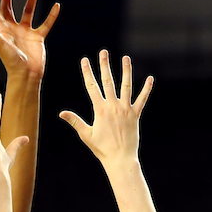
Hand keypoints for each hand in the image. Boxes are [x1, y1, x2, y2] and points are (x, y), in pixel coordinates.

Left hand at [0, 0, 59, 80]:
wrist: (26, 75)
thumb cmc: (11, 61)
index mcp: (2, 28)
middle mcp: (13, 28)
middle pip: (10, 6)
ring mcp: (26, 32)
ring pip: (29, 10)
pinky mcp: (37, 37)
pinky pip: (46, 23)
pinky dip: (51, 15)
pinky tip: (56, 5)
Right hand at [60, 51, 152, 166]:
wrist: (120, 159)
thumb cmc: (102, 149)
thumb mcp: (86, 135)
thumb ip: (75, 121)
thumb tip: (61, 113)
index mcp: (100, 110)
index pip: (91, 86)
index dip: (87, 72)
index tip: (84, 60)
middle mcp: (113, 106)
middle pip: (108, 81)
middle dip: (104, 66)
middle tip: (103, 52)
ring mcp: (125, 109)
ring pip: (126, 86)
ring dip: (126, 71)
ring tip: (126, 58)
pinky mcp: (135, 115)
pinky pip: (142, 99)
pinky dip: (146, 89)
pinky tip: (150, 78)